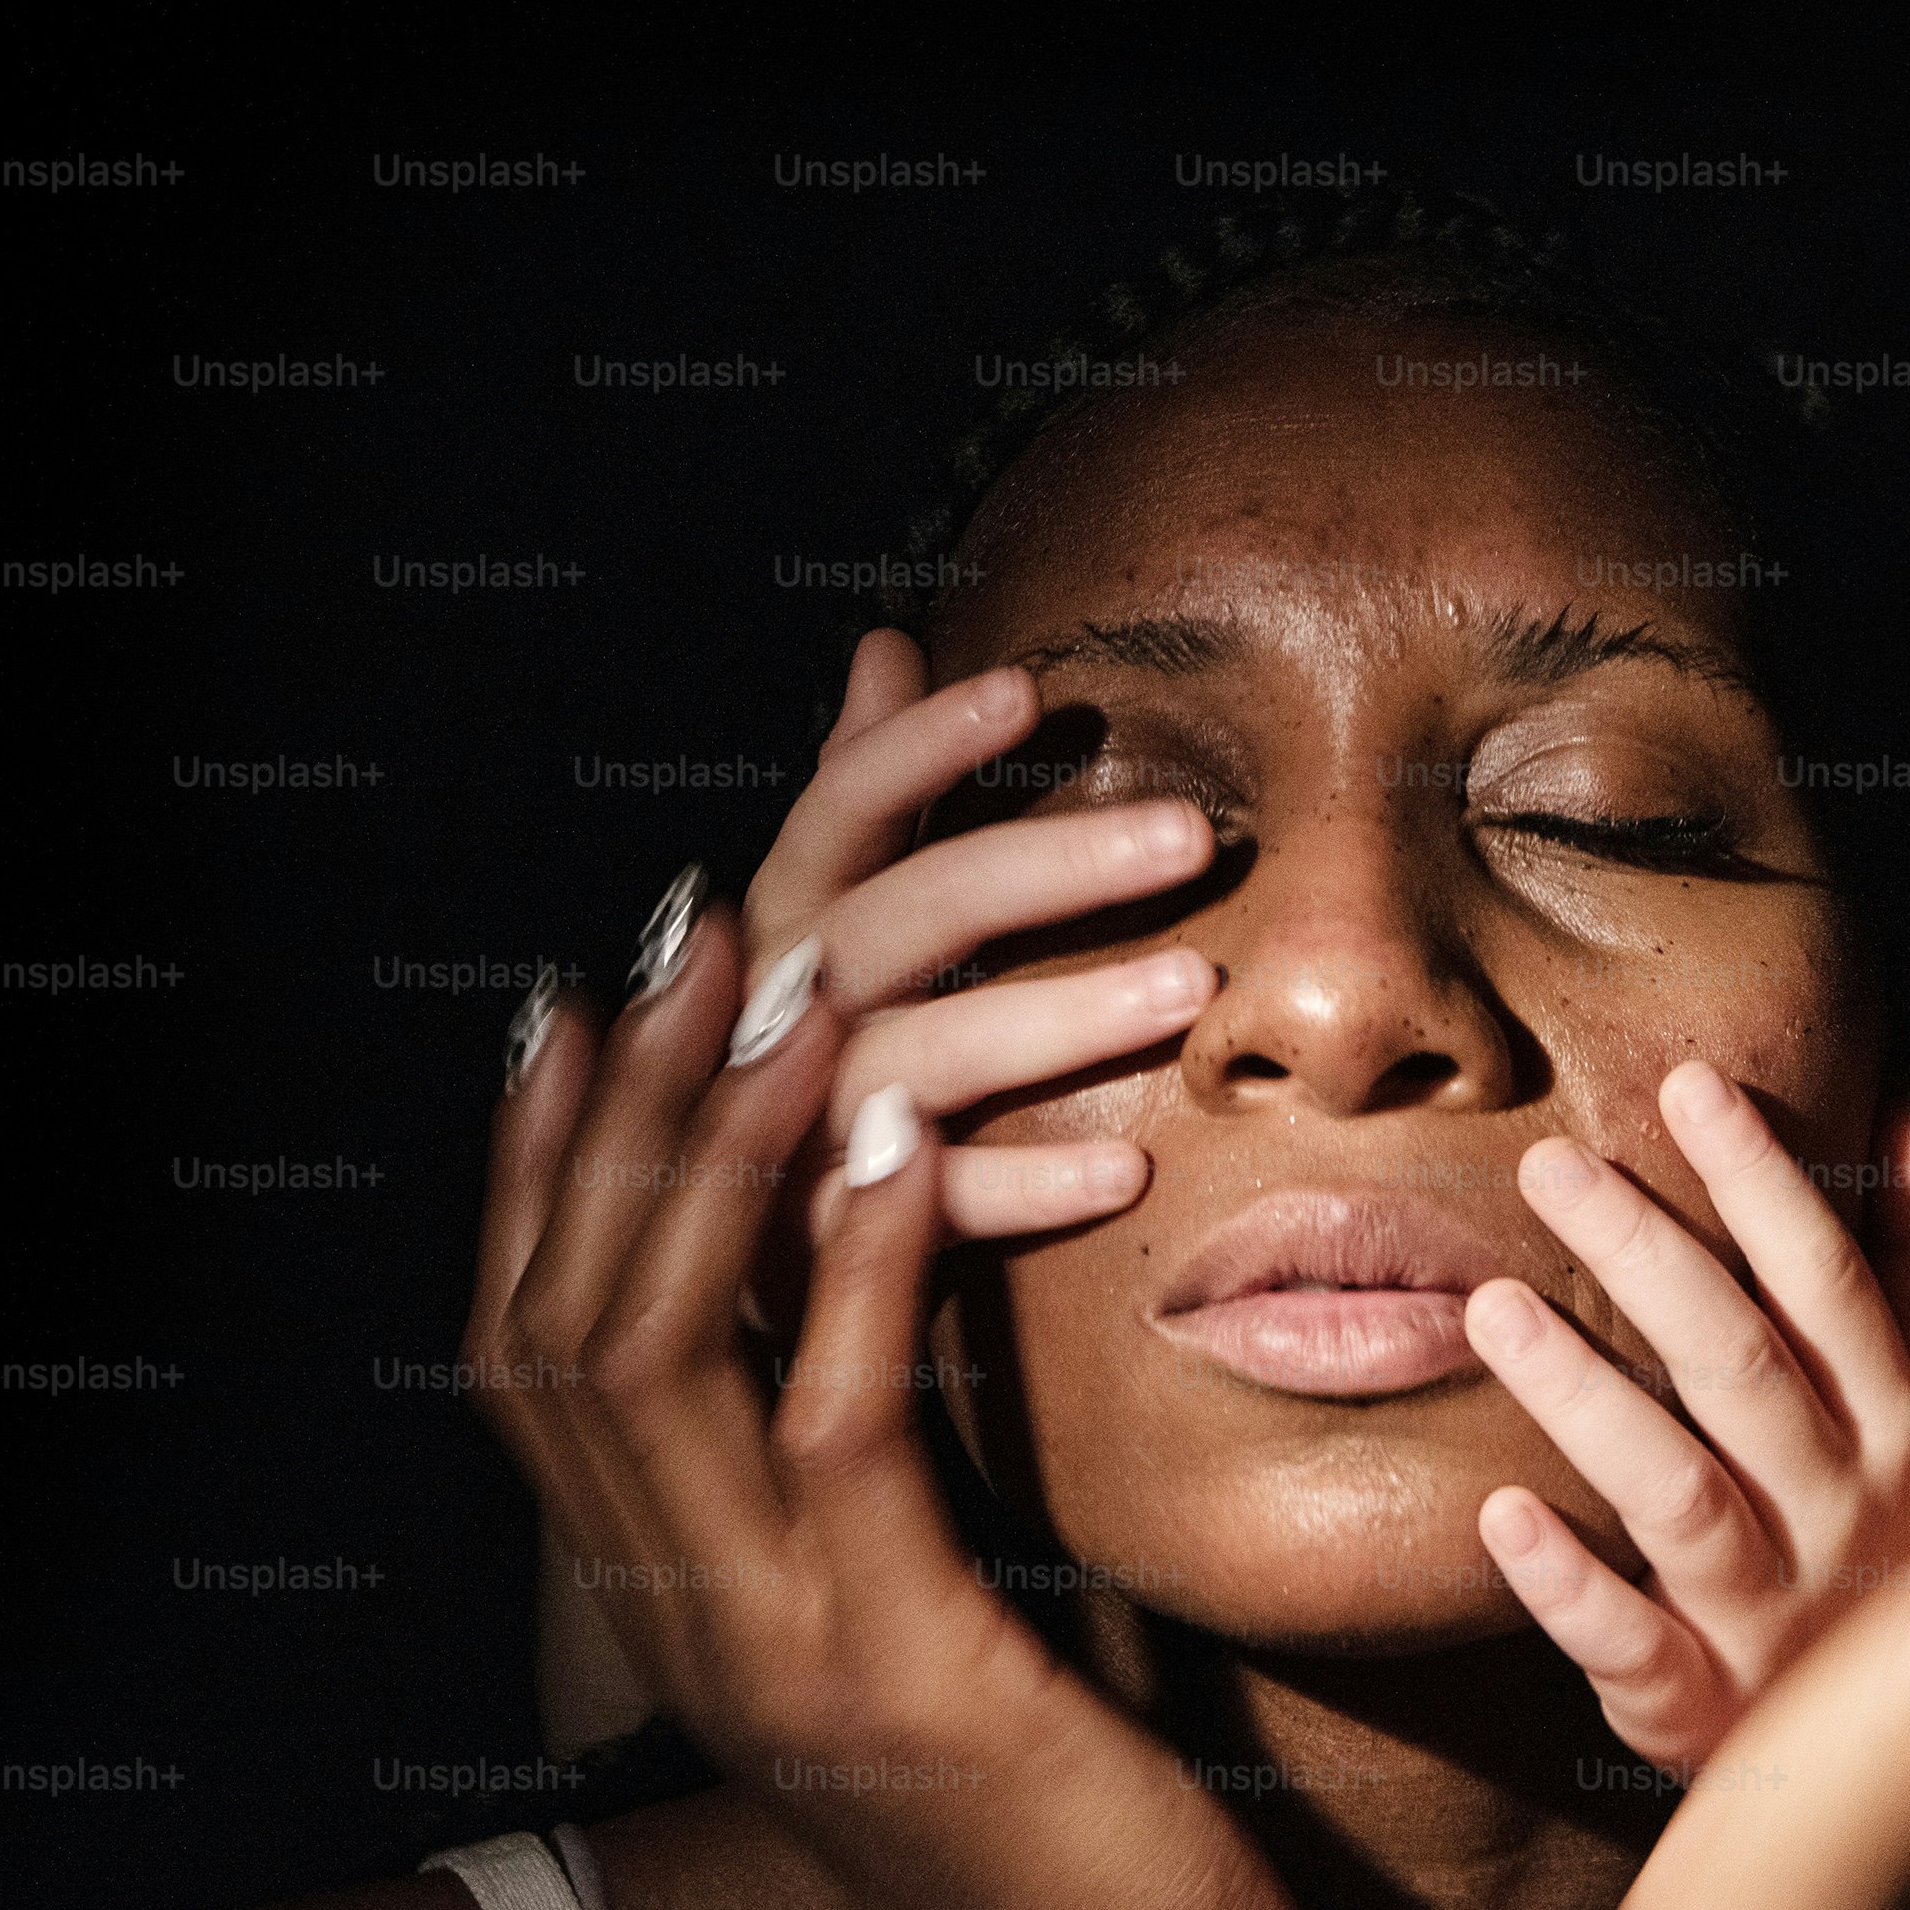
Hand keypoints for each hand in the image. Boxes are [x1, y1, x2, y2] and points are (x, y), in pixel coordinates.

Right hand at [466, 896, 1314, 1909]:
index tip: (567, 998)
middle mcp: (669, 1615)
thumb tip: (850, 1291)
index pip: (526, 1350)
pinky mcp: (892, 1663)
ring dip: (714, 1147)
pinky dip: (856, 1262)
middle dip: (610, 1109)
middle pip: (558, 1317)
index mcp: (662, 1596)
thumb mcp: (908, 1611)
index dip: (532, 1169)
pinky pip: (836, 1427)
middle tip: (672, 927)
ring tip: (779, 983)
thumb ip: (853, 1466)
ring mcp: (762, 1642)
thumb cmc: (1041, 1803)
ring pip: (659, 1352)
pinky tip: (893, 1135)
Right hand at [736, 628, 1217, 1252]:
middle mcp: (776, 1013)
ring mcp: (793, 1128)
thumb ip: (854, 786)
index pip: (840, 811)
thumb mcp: (812, 915)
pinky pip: (934, 1211)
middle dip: (1047, 869)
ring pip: (922, 1058)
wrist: (714, 1267)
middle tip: (1195, 835)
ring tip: (1191, 987)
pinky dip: (1027, 1187)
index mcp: (780, 921)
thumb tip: (882, 642)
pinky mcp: (820, 1245)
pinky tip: (1131, 1168)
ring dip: (1058, 1018)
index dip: (921, 746)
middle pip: (902, 919)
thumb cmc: (795, 1058)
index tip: (1034, 691)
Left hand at [1462, 1068, 1909, 1770]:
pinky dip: (1568, 1585)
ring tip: (1491, 1307)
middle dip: (1646, 1251)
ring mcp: (1771, 1618)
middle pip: (1740, 1365)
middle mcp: (1846, 1516)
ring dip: (1583, 1396)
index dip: (1764, 1180)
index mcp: (1902, 1432)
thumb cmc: (1899, 1556)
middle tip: (1549, 1163)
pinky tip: (1496, 1515)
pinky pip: (1632, 1648)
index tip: (1688, 1082)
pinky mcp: (1698, 1710)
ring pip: (1677, 1493)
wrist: (1907, 1785)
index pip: (1831, 1285)